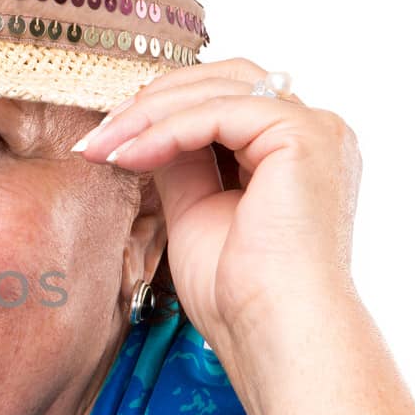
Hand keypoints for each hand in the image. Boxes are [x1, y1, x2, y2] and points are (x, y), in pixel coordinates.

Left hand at [72, 57, 362, 359]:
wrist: (272, 334)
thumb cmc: (238, 295)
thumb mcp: (195, 210)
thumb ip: (180, 162)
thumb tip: (143, 127)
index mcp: (295, 153)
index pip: (224, 101)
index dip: (161, 112)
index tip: (104, 141)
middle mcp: (315, 132)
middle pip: (224, 80)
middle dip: (152, 103)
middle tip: (97, 137)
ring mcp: (317, 129)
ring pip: (219, 88)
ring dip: (150, 114)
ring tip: (102, 148)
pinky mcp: (305, 134)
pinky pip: (220, 112)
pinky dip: (168, 129)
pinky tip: (129, 156)